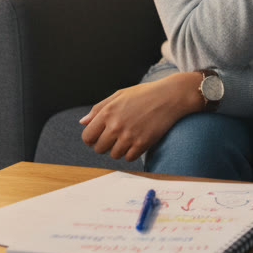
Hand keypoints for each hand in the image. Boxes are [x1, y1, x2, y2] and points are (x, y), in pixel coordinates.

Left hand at [78, 71, 204, 161]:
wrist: (170, 96)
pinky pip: (129, 158)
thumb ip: (98, 109)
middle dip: (105, 145)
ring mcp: (129, 136)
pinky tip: (137, 142)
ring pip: (114, 155)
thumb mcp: (119, 95)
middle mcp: (116, 125)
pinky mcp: (142, 143)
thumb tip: (83, 122)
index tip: (99, 137)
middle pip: (99, 148)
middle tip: (116, 137)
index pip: (87, 136)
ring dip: (119, 149)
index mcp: (107, 112)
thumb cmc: (144, 94)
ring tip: (128, 138)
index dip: (92, 139)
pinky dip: (131, 153)